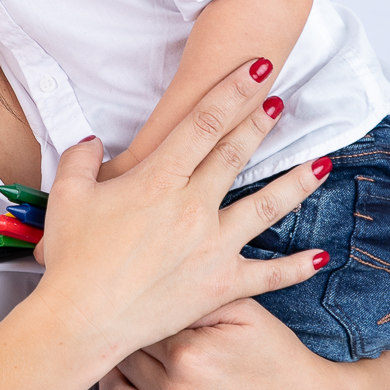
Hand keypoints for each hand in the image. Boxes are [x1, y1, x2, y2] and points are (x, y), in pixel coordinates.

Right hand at [32, 60, 330, 376]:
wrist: (81, 320)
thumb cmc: (71, 261)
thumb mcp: (66, 197)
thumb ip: (80, 160)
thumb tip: (91, 141)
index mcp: (156, 181)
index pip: (203, 123)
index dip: (232, 91)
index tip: (256, 69)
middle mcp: (192, 208)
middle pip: (236, 154)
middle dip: (261, 121)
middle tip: (283, 99)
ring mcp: (212, 247)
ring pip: (265, 207)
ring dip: (296, 183)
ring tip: (323, 163)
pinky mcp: (221, 286)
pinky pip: (267, 275)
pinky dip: (296, 266)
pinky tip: (322, 256)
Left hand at [90, 304, 389, 389]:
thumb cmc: (280, 358)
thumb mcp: (243, 310)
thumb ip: (195, 293)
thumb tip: (147, 285)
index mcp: (189, 352)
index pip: (138, 325)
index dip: (134, 312)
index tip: (126, 303)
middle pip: (124, 359)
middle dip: (120, 341)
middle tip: (113, 328)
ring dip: (108, 381)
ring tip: (110, 364)